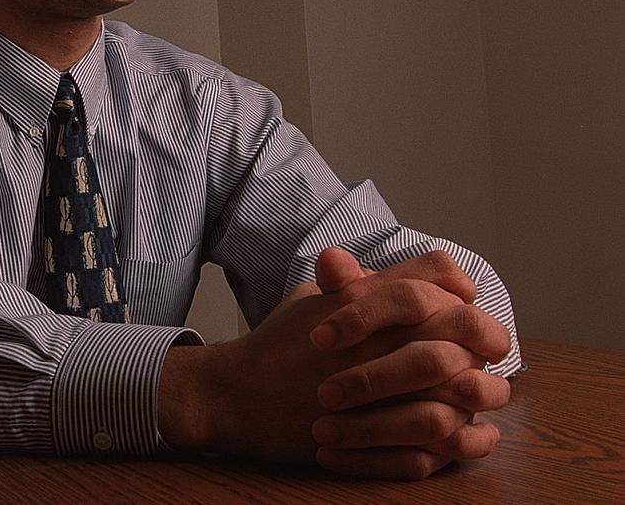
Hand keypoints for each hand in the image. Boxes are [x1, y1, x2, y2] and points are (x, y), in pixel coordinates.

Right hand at [158, 249, 511, 477]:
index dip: (464, 297)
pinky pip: (433, 450)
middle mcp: (373, 347)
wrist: (236, 395)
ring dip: (478, 401)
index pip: (434, 288)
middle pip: (458, 342)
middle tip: (487, 358)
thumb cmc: (279, 343)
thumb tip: (435, 272)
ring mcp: (372, 399)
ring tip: (483, 399)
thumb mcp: (317, 297)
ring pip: (454, 402)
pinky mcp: (368, 444)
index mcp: (361, 305)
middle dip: (485, 350)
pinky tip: (470, 435)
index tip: (472, 310)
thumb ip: (369, 283)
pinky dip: (461, 446)